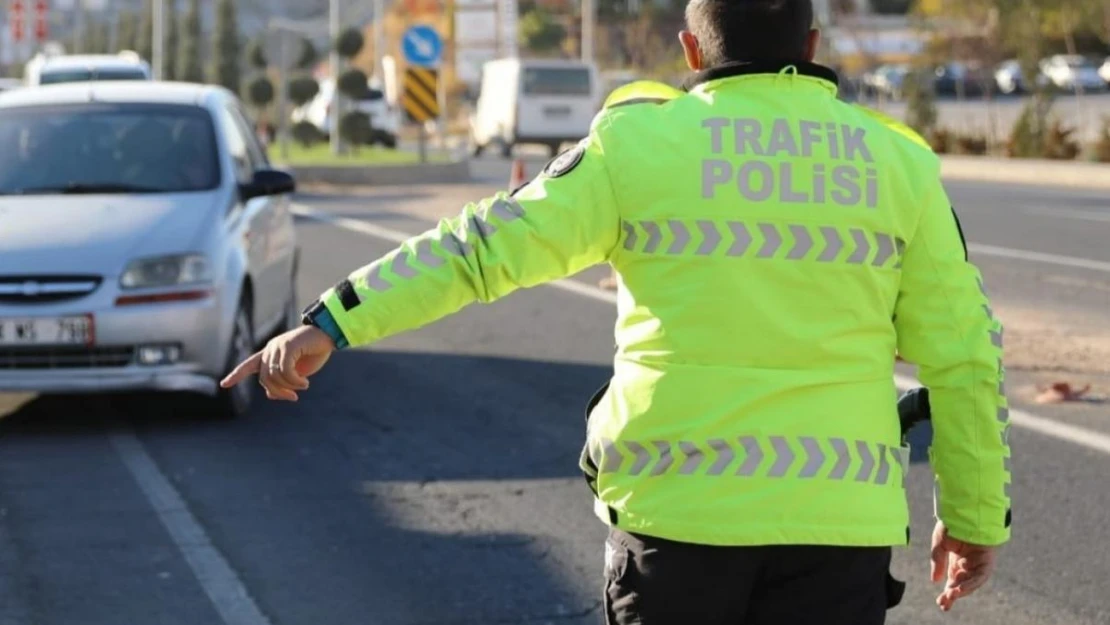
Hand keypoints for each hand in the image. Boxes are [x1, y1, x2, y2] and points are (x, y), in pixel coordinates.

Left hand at [220, 326, 335, 401]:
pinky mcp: (287, 345)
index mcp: (270, 354)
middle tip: (293, 398)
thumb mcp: (298, 372)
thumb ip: (284, 381)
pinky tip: (305, 383)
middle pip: (265, 378)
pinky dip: (295, 382)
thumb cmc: (314, 353)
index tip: (224, 384)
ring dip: (289, 387)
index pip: (249, 365)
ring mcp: (277, 346)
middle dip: (278, 392)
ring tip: (304, 386)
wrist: (328, 335)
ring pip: (274, 375)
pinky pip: (285, 371)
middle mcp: (270, 349)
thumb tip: (270, 395)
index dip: (236, 375)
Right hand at [930, 521, 997, 611]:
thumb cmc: (952, 523)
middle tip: (943, 605)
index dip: (947, 592)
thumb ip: (937, 561)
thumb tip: (935, 581)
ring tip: (950, 597)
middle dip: (952, 595)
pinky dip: (970, 583)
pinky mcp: (987, 561)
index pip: (952, 581)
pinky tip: (959, 588)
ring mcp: (978, 563)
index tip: (940, 602)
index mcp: (956, 561)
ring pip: (971, 583)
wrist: (967, 510)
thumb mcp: (939, 543)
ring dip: (961, 591)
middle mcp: (968, 565)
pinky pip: (979, 576)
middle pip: (961, 585)